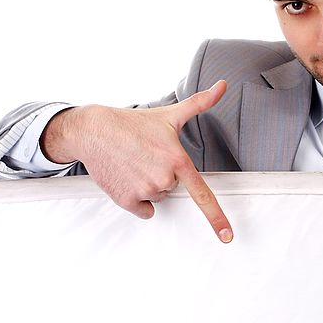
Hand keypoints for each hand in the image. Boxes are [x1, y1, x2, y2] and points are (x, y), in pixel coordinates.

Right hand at [42, 80, 233, 242]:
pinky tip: (128, 177)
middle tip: (149, 156)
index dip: (217, 217)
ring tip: (136, 163)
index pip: (203, 194)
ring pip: (159, 197)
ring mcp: (143, 190)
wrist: (94, 131)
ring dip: (150, 184)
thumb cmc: (133, 124)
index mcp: (177, 160)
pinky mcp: (125, 199)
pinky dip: (137, 198)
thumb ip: (201, 103)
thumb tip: (223, 86)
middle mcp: (163, 178)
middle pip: (175, 188)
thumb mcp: (170, 114)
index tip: (228, 236)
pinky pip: (143, 209)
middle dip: (165, 174)